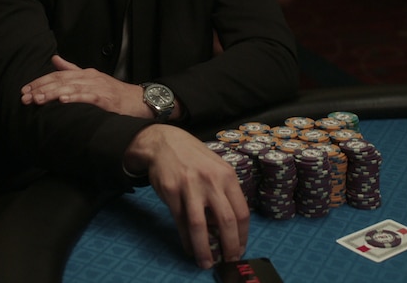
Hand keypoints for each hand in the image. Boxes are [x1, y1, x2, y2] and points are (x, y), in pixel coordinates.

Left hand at [20, 55, 149, 117]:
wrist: (139, 101)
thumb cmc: (115, 92)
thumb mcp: (92, 79)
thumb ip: (72, 69)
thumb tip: (54, 59)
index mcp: (84, 73)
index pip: (57, 75)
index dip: (40, 81)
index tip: (24, 90)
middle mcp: (89, 77)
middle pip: (61, 80)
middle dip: (41, 89)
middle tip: (25, 97)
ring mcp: (98, 87)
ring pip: (71, 88)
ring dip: (53, 94)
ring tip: (38, 100)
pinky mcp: (106, 99)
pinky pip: (88, 97)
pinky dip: (75, 98)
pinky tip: (63, 101)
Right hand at [124, 125, 248, 269]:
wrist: (164, 142)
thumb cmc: (194, 157)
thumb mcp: (216, 168)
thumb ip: (224, 193)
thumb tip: (228, 225)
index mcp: (227, 176)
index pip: (242, 212)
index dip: (242, 235)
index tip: (240, 248)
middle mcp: (211, 181)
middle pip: (226, 221)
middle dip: (229, 246)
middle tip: (229, 260)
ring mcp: (190, 186)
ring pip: (200, 226)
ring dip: (204, 250)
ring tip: (206, 262)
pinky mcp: (171, 192)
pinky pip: (181, 222)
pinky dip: (186, 239)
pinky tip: (189, 248)